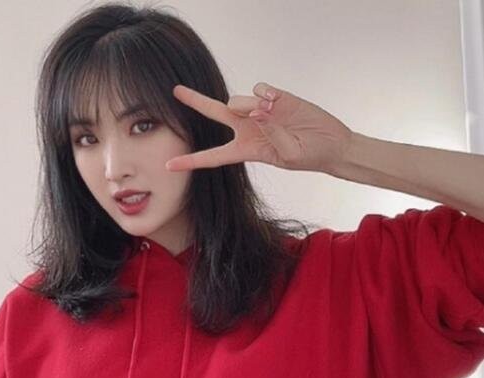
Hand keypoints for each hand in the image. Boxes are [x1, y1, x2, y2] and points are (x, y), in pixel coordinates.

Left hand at [166, 82, 352, 172]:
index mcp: (245, 150)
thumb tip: (258, 110)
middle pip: (214, 112)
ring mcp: (259, 110)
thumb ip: (271, 133)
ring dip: (249, 105)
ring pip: (239, 100)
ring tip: (273, 113)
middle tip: (176, 91)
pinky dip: (266, 94)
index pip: (212, 156)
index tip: (168, 165)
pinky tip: (278, 102)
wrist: (332, 143)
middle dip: (195, 101)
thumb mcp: (288, 155)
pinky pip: (259, 89)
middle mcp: (246, 128)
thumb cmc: (309, 156)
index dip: (191, 161)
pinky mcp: (274, 96)